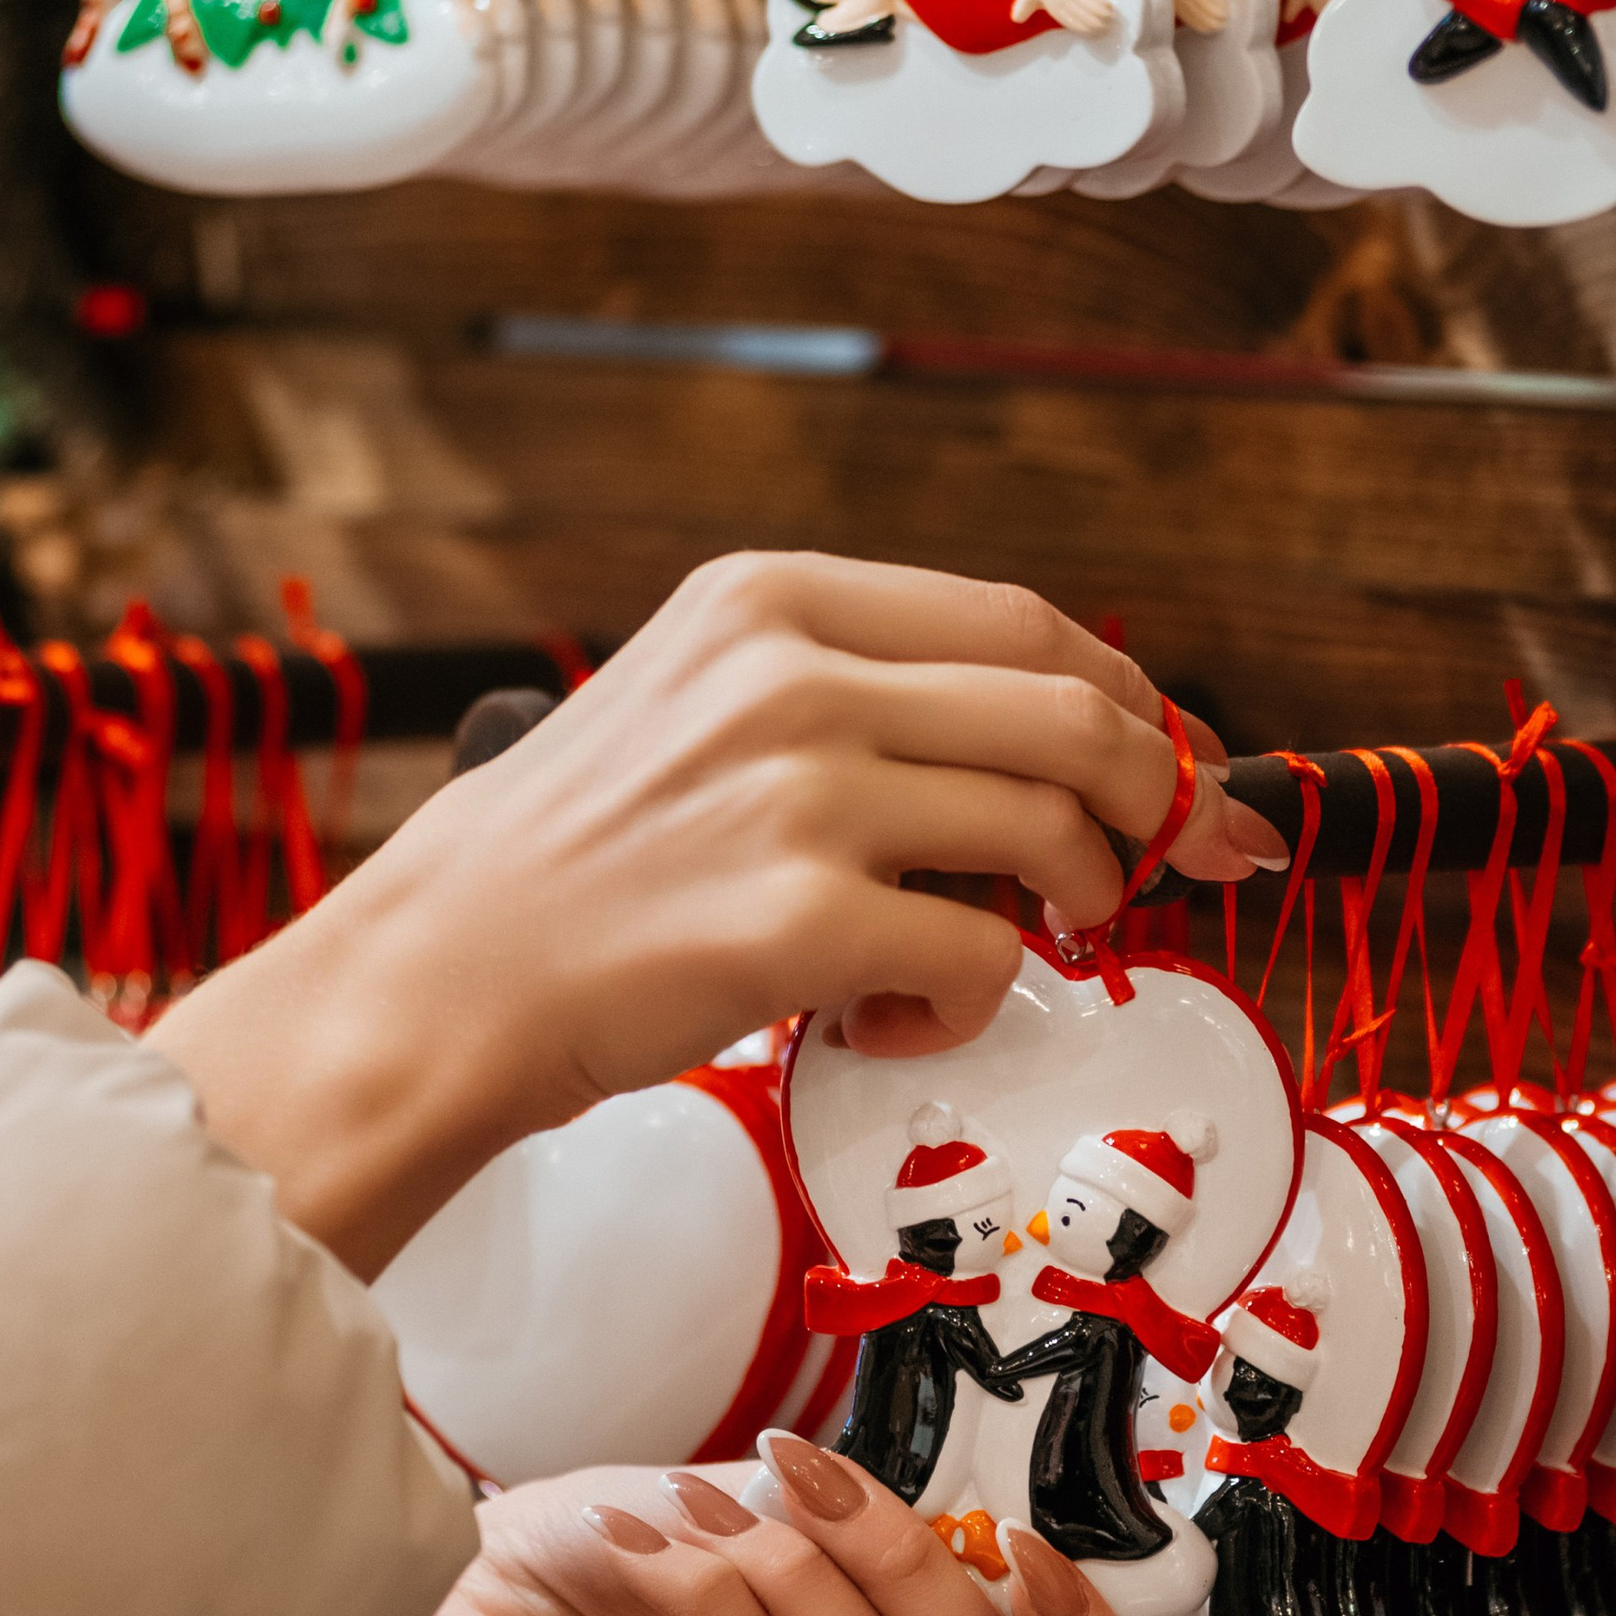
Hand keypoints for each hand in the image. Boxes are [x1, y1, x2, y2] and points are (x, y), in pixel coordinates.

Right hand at [151, 553, 1287, 1276]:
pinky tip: (901, 1014)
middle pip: (1074, 712)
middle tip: (1155, 871)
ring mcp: (796, 793)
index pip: (1025, 621)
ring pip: (1053, 830)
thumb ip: (849, 694)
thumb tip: (1052, 744)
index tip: (1176, 763)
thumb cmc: (569, 866)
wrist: (439, 977)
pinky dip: (975, 1002)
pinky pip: (985, 955)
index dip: (1133, 701)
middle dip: (1157, 801)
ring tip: (1009, 945)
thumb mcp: (692, 702)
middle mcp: (790, 676)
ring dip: (1070, 907)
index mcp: (770, 600)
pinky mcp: (798, 920)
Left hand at [304, 1432, 1141, 1615]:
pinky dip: (736, 1605)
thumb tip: (967, 1527)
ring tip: (713, 1517)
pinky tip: (673, 1554)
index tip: (1023, 1541)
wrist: (462, 1607)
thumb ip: (881, 1533)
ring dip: (812, 1577)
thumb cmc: (627, 1555)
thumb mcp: (780, 1513)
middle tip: (807, 1481)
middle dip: (917, 1567)